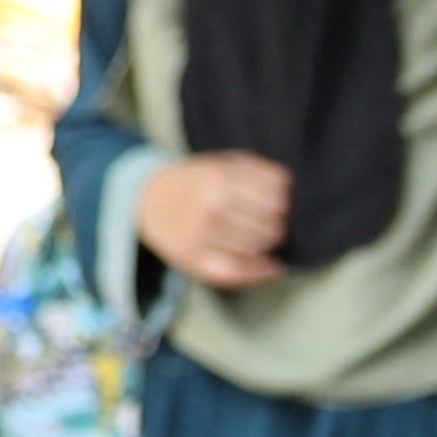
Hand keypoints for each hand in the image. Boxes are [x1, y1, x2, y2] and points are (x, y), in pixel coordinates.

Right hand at [138, 152, 291, 289]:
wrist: (149, 200)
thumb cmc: (196, 183)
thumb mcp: (222, 164)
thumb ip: (258, 170)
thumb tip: (287, 184)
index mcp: (219, 179)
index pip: (276, 200)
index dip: (283, 204)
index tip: (278, 204)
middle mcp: (210, 206)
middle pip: (270, 225)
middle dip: (276, 225)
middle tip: (269, 223)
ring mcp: (200, 234)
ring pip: (257, 247)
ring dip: (267, 245)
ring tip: (262, 238)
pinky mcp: (193, 258)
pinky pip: (237, 271)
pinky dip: (260, 272)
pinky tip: (272, 268)